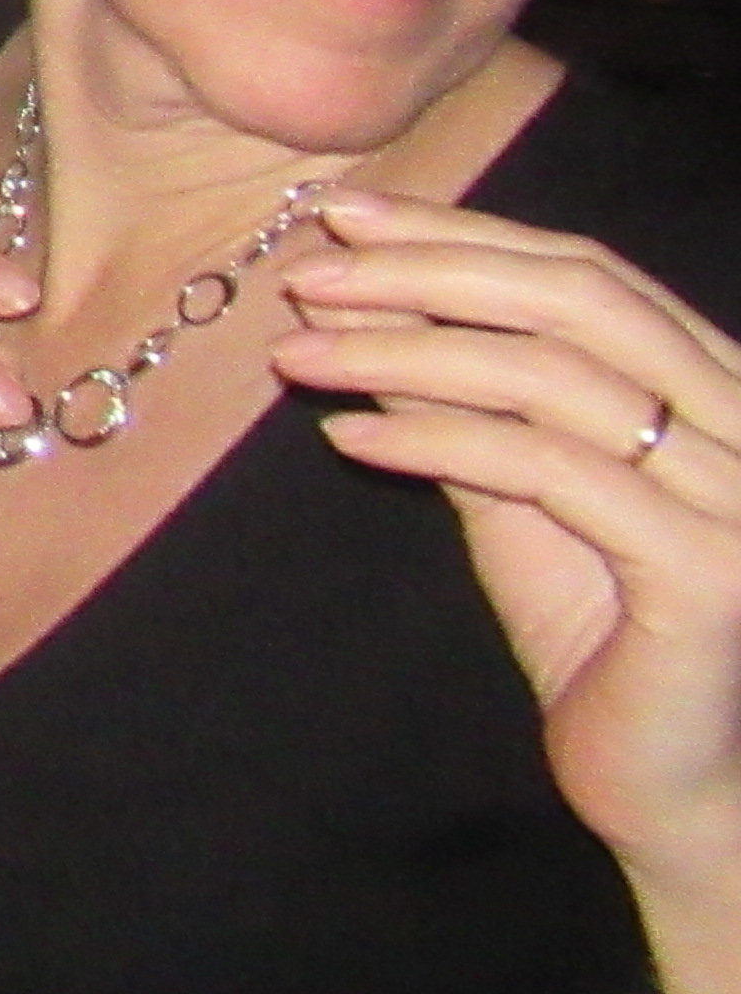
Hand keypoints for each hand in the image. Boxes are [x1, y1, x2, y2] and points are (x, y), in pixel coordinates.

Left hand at [276, 197, 740, 993]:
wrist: (667, 780)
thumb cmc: (599, 630)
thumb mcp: (521, 491)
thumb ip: (467, 398)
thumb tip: (368, 295)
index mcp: (719, 388)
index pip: (588, 272)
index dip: (463, 232)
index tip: (342, 212)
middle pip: (578, 301)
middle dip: (428, 271)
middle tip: (305, 273)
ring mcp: (738, 500)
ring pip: (552, 378)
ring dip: (404, 352)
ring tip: (296, 353)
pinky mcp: (703, 574)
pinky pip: (547, 472)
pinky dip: (435, 440)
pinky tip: (348, 437)